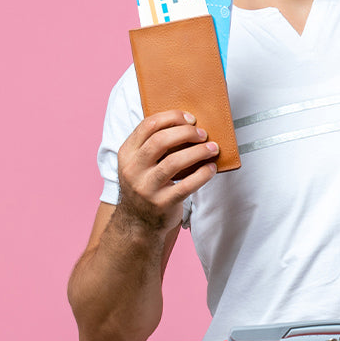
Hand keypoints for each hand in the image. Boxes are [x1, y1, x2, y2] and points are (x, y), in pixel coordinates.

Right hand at [116, 110, 218, 233]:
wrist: (138, 222)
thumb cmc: (146, 184)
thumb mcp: (139, 163)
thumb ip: (154, 144)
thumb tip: (188, 123)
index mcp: (126, 153)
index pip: (148, 125)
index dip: (172, 117)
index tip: (190, 119)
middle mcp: (132, 170)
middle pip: (160, 141)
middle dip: (186, 133)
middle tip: (202, 134)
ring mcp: (146, 188)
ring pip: (174, 162)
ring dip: (198, 152)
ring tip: (212, 148)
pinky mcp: (161, 203)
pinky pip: (186, 185)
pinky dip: (202, 174)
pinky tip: (211, 168)